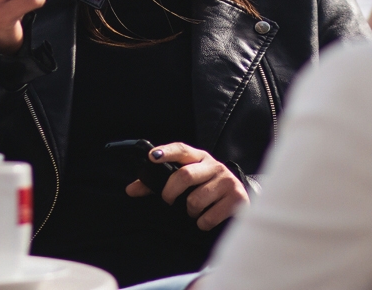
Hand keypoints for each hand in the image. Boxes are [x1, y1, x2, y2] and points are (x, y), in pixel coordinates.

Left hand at [125, 142, 249, 229]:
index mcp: (199, 158)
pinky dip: (202, 223)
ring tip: (194, 210)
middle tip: (167, 200)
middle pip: (185, 175)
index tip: (152, 157)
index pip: (181, 149)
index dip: (166, 152)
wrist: (240, 199)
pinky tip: (207, 218)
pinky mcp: (237, 198)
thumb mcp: (186, 181)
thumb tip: (130, 190)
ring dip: (190, 211)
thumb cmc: (205, 188)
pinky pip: (208, 217)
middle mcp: (215, 166)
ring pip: (195, 200)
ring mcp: (227, 181)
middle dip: (170, 192)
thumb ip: (157, 183)